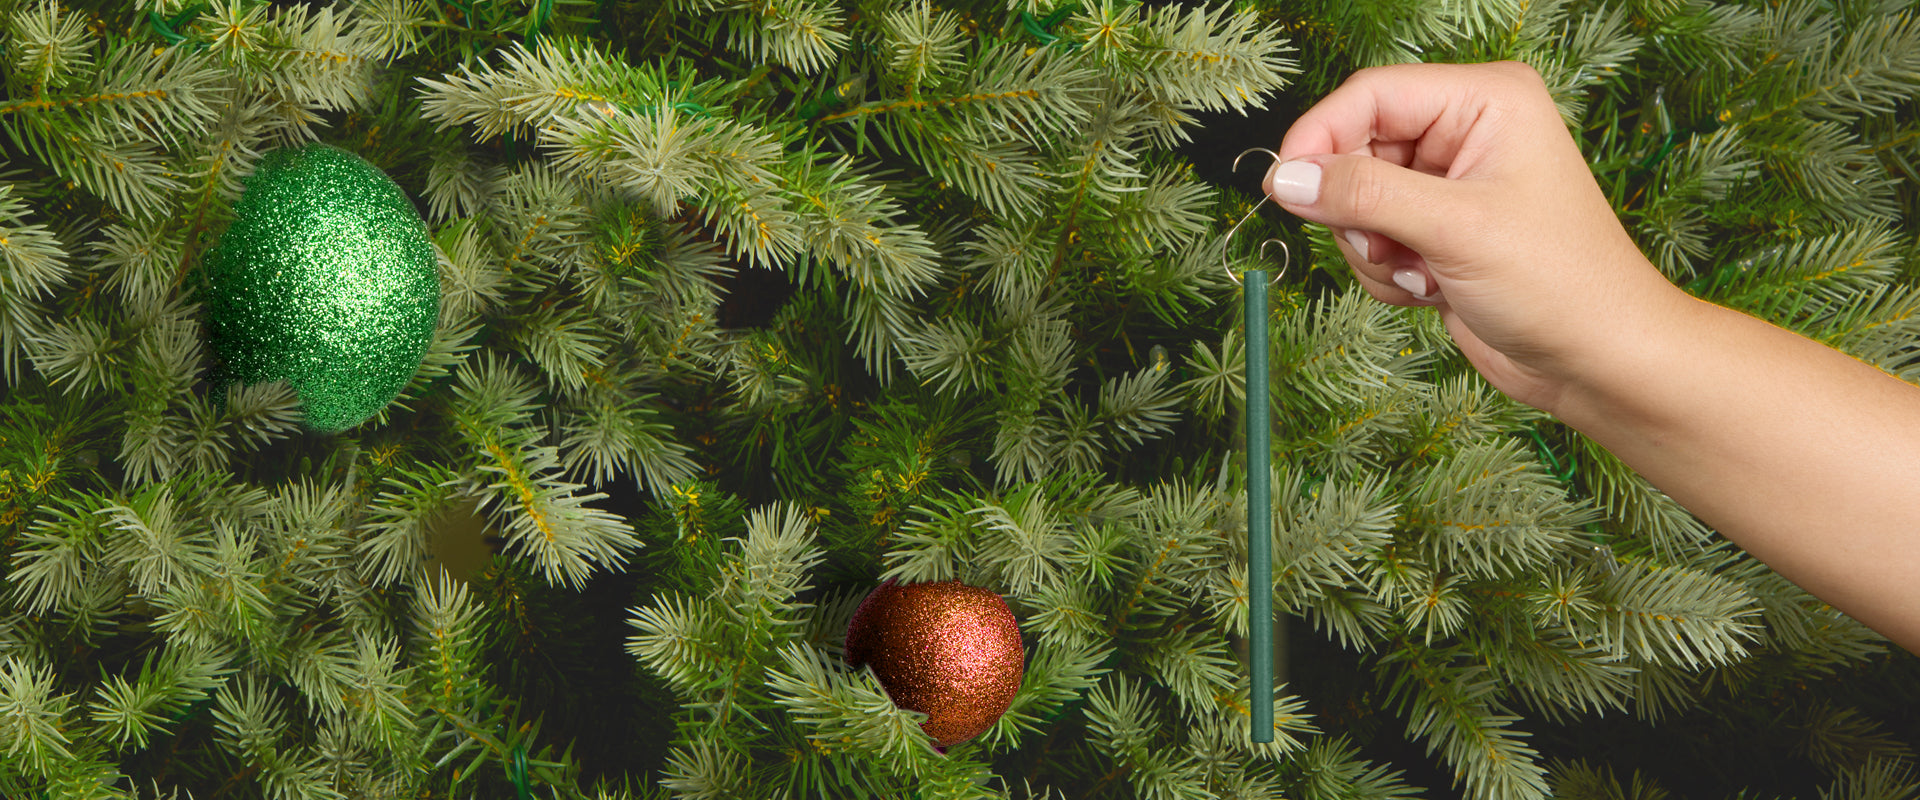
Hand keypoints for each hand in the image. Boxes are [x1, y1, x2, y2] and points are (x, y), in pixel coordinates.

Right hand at [1262, 61, 1686, 413]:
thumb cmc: (1560, 283)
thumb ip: (1362, 195)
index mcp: (1484, 101)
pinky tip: (1432, 289)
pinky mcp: (1438, 230)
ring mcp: (1450, 184)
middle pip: (1356, 149)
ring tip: (1425, 275)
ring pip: (1356, 202)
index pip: (1370, 95)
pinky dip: (1387, 271)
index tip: (1285, 187)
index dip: (1321, 137)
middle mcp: (1465, 132)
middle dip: (1358, 211)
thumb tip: (1285, 178)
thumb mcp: (1453, 228)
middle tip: (1386, 248)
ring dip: (1374, 249)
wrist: (1598, 360)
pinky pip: (1372, 238)